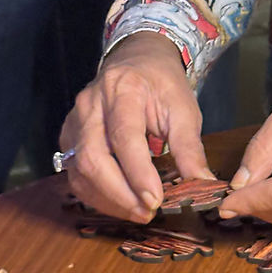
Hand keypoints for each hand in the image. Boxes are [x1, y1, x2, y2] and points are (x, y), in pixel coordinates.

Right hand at [59, 32, 212, 220]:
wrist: (136, 60)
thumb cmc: (162, 84)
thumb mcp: (184, 108)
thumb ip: (190, 147)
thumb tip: (203, 183)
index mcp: (123, 89)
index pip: (124, 136)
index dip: (137, 172)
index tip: (155, 200)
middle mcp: (90, 104)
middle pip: (93, 157)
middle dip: (119, 194)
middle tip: (148, 212)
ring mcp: (75, 121)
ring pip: (79, 170)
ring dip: (108, 200)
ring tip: (138, 212)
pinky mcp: (69, 137)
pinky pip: (75, 174)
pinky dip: (96, 196)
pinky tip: (120, 203)